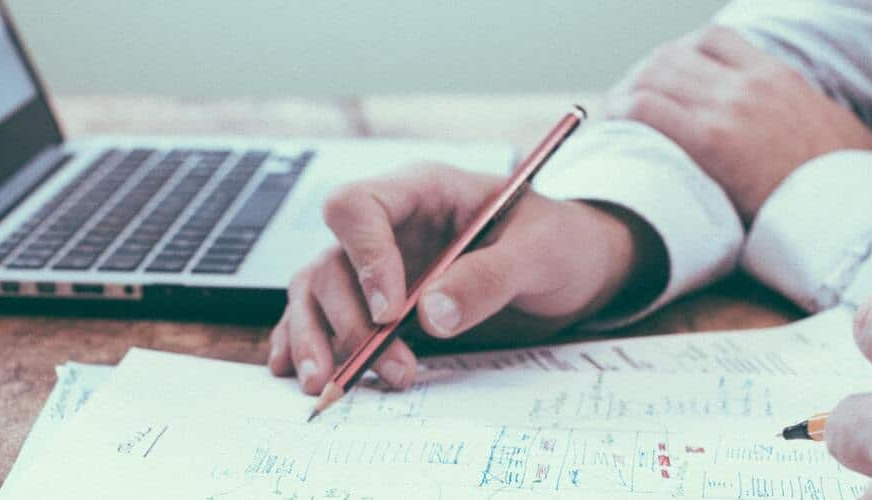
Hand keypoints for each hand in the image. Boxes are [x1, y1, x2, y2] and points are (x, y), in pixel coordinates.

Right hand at [267, 164, 653, 394]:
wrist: (574, 268)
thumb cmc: (559, 242)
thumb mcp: (540, 253)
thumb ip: (488, 278)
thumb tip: (430, 315)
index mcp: (422, 191)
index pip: (358, 207)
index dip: (364, 258)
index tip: (390, 312)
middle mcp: (389, 225)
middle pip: (331, 261)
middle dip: (350, 321)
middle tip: (390, 368)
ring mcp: (378, 264)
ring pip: (317, 291)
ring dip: (319, 339)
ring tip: (328, 386)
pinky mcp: (377, 301)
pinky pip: (324, 315)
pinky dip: (306, 342)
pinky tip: (297, 371)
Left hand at [605, 26, 871, 222]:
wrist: (856, 212)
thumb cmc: (849, 188)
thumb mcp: (839, 132)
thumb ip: (807, 119)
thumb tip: (814, 138)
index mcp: (778, 76)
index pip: (713, 39)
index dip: (679, 55)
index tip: (666, 81)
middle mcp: (750, 83)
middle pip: (672, 55)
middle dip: (643, 77)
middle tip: (629, 107)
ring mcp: (729, 108)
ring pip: (652, 75)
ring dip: (626, 94)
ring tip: (615, 121)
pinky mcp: (711, 141)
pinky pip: (645, 109)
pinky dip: (621, 115)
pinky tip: (615, 134)